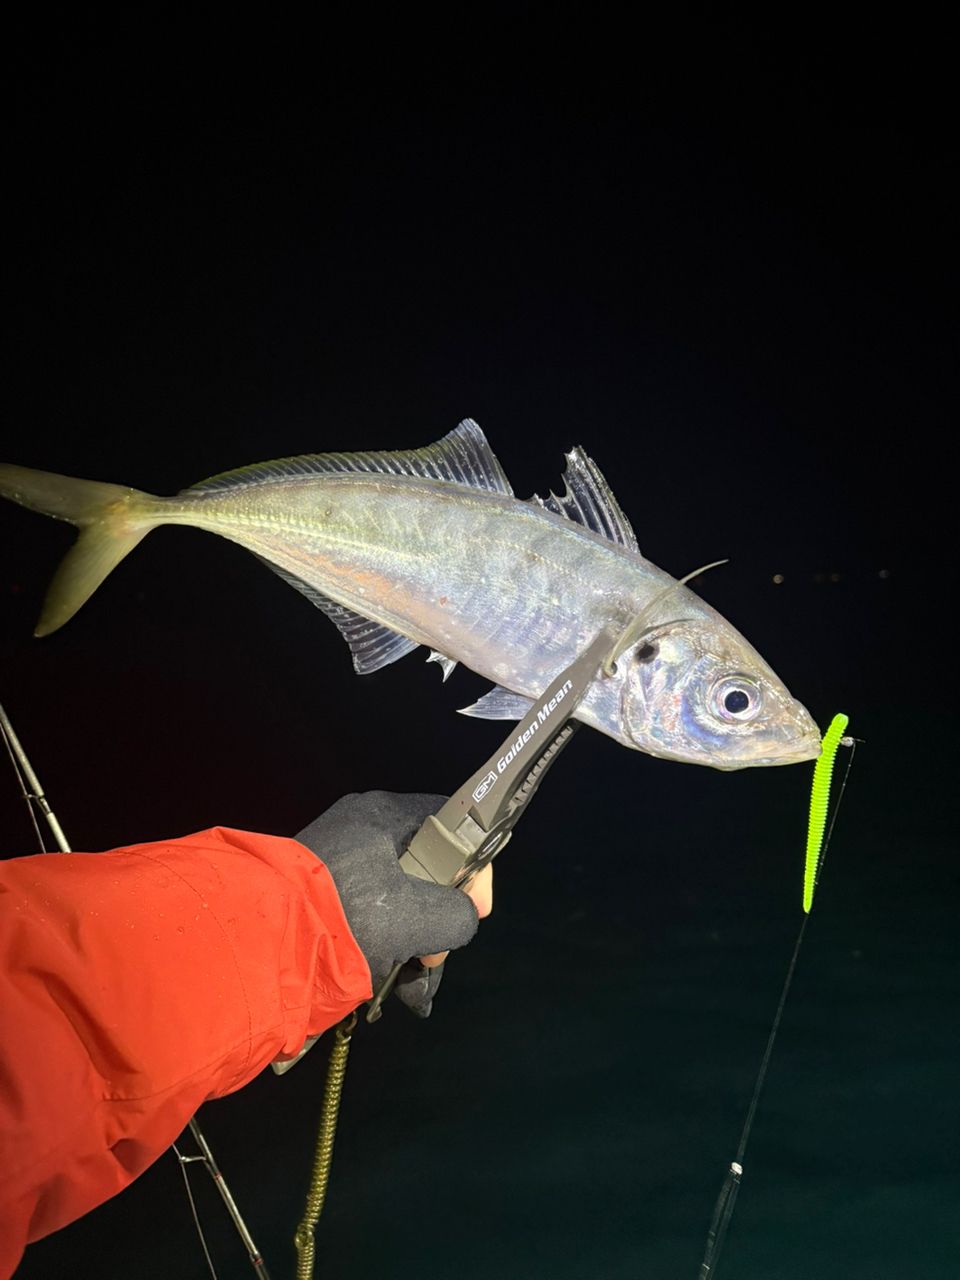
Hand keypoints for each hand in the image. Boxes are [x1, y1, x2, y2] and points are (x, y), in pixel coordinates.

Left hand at [296, 792, 489, 1015]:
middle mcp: (360, 828)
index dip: (474, 862)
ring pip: (398, 894)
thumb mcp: (414, 917)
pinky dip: (384, 942)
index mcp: (384, 815)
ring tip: (412, 984)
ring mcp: (337, 859)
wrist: (256, 941)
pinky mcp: (318, 891)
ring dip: (413, 939)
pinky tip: (390, 983)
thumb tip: (461, 919)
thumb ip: (455, 915)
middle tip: (434, 957)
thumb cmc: (344, 915)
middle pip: (425, 864)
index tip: (475, 906)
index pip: (452, 821)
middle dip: (439, 916)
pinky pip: (369, 910)